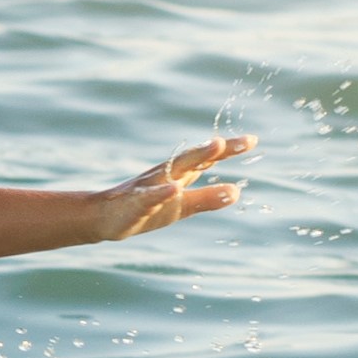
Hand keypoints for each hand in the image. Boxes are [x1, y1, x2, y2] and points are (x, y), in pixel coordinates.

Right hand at [91, 135, 252, 241]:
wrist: (105, 218)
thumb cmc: (147, 209)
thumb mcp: (183, 207)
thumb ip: (208, 199)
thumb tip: (236, 191)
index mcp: (179, 174)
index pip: (207, 159)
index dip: (228, 149)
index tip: (252, 141)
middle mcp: (166, 174)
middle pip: (192, 158)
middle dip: (212, 149)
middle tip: (230, 139)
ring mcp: (149, 187)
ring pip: (173, 171)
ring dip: (193, 159)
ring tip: (213, 148)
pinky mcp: (135, 204)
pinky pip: (149, 197)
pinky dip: (161, 193)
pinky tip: (174, 189)